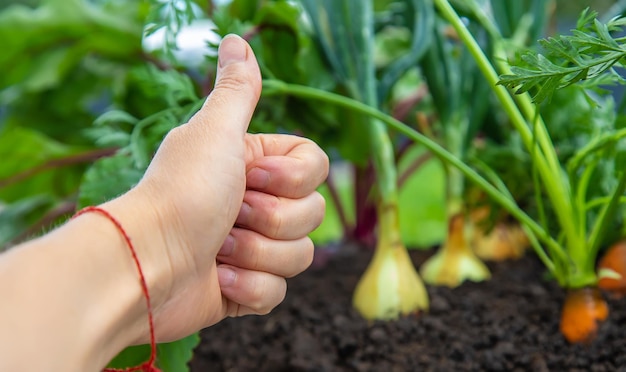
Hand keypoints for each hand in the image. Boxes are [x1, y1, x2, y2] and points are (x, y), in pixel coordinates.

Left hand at [108, 34, 328, 342]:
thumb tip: (237, 40)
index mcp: (255, 166)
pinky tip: (216, 278)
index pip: (316, 167)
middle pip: (313, 214)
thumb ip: (238, 89)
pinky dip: (246, 287)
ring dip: (256, 254)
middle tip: (228, 215)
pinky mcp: (246, 289)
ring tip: (216, 250)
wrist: (145, 265)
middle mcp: (258, 204)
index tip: (251, 177)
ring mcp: (254, 248)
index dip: (293, 178)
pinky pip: (278, 292)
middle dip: (270, 220)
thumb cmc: (181, 194)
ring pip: (301, 255)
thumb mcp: (215, 133)